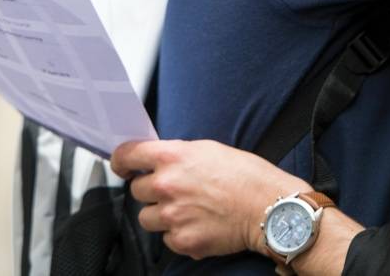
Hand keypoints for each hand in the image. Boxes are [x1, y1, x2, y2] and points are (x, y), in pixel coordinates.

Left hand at [111, 139, 308, 259]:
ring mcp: (172, 216)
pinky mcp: (182, 241)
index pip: (127, 155)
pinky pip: (166, 239)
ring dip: (161, 215)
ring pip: (146, 218)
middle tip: (174, 191)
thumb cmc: (246, 175)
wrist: (267, 207)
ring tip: (187, 210)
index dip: (121, 161)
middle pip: (136, 191)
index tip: (123, 167)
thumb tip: (158, 162)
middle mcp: (167, 185)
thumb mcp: (208, 150)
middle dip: (151, 191)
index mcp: (172, 157)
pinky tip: (198, 224)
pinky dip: (178, 234)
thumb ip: (177, 155)